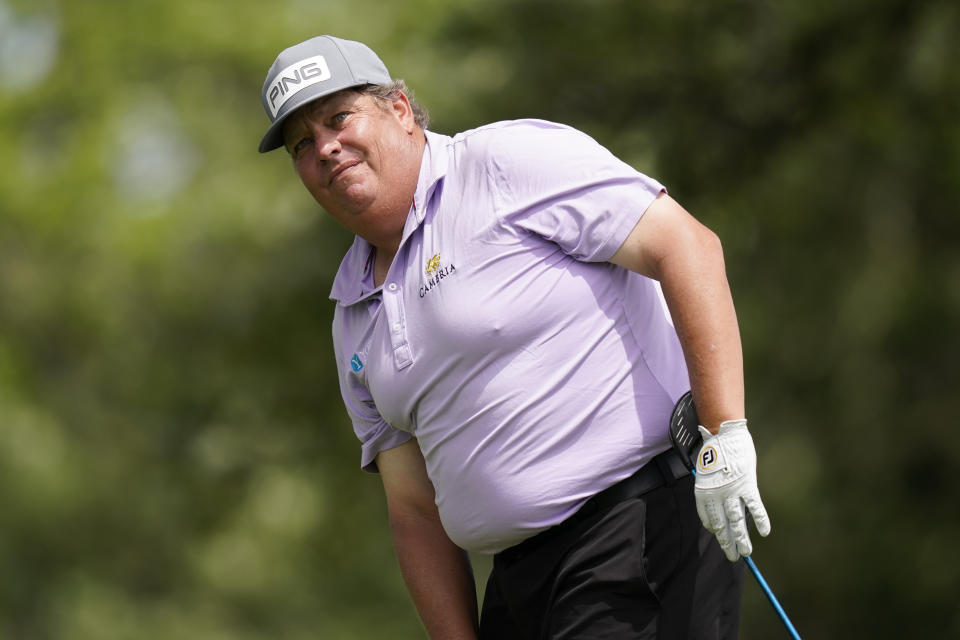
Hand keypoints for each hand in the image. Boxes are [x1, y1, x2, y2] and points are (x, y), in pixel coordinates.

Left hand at [694, 420, 770, 560]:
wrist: (723, 435)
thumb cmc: (715, 453)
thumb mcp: (706, 474)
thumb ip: (712, 490)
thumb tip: (721, 506)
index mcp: (702, 493)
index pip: (708, 519)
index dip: (716, 531)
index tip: (721, 537)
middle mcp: (715, 495)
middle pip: (722, 525)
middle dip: (728, 543)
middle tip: (733, 557)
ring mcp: (731, 491)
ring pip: (737, 521)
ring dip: (741, 539)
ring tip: (746, 552)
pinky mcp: (746, 485)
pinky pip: (754, 507)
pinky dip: (760, 520)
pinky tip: (764, 532)